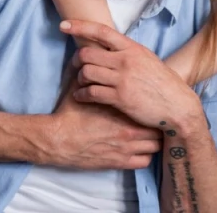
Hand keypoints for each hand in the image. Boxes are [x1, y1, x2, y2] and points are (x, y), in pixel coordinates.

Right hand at [45, 75, 161, 169]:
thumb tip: (91, 55)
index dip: (152, 107)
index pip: (150, 108)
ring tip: (147, 136)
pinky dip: (145, 156)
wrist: (58, 139)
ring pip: (155, 147)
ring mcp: (126, 149)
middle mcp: (129, 131)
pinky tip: (138, 150)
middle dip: (156, 125)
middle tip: (152, 121)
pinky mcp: (119, 162)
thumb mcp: (81, 89)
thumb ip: (92, 76)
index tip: (150, 105)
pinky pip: (144, 162)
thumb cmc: (69, 115)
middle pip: (158, 129)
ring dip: (153, 141)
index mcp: (122, 110)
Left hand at [62, 20, 203, 130]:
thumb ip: (127, 53)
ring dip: (79, 78)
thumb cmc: (162, 83)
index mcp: (132, 48)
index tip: (63, 25)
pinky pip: (91, 93)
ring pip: (86, 73)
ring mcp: (122, 79)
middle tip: (75, 66)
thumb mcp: (147, 60)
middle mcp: (126, 61)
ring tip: (81, 83)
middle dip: (76, 60)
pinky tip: (80, 96)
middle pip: (86, 54)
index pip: (102, 31)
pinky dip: (81, 94)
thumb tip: (108, 46)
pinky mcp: (120, 98)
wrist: (178, 106)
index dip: (80, 26)